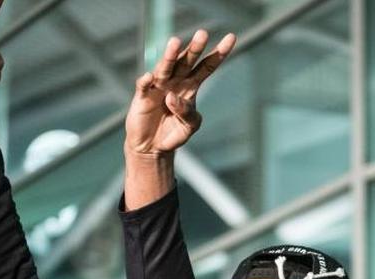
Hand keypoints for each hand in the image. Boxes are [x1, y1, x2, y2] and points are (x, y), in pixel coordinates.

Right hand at [125, 30, 235, 156]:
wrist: (153, 147)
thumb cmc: (174, 133)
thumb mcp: (189, 126)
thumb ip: (188, 114)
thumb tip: (172, 98)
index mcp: (191, 86)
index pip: (207, 66)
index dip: (219, 53)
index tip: (232, 38)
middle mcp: (176, 81)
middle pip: (187, 61)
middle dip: (195, 48)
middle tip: (203, 33)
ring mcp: (158, 87)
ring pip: (165, 68)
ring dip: (170, 56)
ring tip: (175, 42)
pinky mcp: (142, 96)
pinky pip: (144, 86)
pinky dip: (146, 81)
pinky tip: (150, 77)